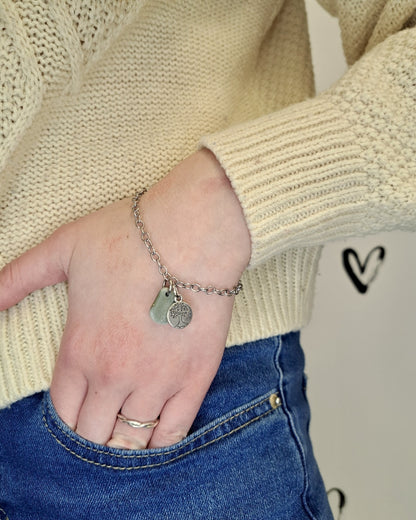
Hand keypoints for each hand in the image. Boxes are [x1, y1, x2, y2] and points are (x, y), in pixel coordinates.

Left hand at [0, 150, 250, 448]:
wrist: (192, 231)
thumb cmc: (128, 237)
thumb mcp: (62, 249)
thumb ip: (17, 278)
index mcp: (79, 351)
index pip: (62, 414)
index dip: (66, 421)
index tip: (75, 416)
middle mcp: (114, 376)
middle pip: (94, 433)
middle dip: (92, 435)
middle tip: (100, 427)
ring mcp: (157, 381)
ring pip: (132, 440)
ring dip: (124, 444)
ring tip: (125, 436)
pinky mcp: (195, 378)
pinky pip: (174, 432)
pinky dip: (161, 443)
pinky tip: (156, 438)